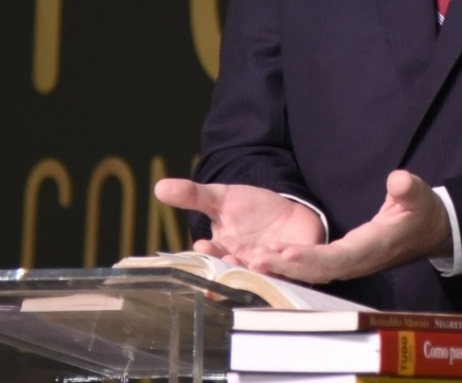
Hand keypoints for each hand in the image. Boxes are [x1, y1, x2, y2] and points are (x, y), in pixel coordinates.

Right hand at [154, 178, 323, 261]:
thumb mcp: (222, 198)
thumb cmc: (251, 210)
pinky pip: (299, 269)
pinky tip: (286, 252)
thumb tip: (159, 187)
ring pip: (269, 274)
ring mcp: (274, 270)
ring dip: (263, 267)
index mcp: (225, 254)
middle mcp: (247, 267)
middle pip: (240, 272)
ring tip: (257, 257)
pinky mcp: (302, 267)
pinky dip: (293, 263)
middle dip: (234, 267)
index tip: (203, 244)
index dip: (209, 254)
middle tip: (230, 259)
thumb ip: (194, 195)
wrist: (287, 212)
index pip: (213, 258)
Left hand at [233, 170, 451, 283]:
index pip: (338, 257)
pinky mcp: (345, 260)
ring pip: (312, 271)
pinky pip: (315, 267)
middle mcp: (357, 261)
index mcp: (372, 246)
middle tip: (254, 260)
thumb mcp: (418, 195)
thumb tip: (399, 179)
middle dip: (286, 267)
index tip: (287, 254)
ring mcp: (350, 264)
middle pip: (317, 270)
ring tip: (252, 261)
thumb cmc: (421, 210)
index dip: (312, 258)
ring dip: (284, 268)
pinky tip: (271, 260)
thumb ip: (408, 188)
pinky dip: (292, 265)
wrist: (429, 230)